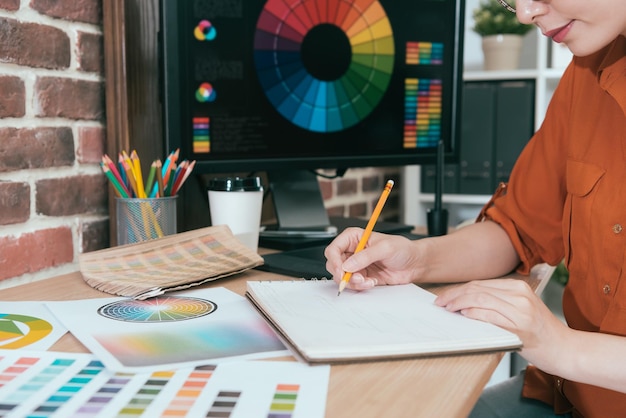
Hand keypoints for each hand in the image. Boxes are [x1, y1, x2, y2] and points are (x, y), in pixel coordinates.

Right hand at [324, 227, 420, 290]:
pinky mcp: (362, 276)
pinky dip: (360, 286)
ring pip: (342, 277)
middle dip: (344, 274)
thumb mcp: (385, 248)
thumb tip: (348, 265)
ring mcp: (356, 265)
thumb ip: (365, 256)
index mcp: (353, 238)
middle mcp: (352, 251)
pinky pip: (353, 284)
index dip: (335, 261)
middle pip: (334, 265)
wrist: (414, 264)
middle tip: (357, 278)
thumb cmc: (402, 249)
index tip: (342, 271)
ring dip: (353, 282)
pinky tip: (372, 282)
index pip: (334, 249)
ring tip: (368, 281)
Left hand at [434, 278, 568, 371]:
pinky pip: (490, 315)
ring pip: (481, 298)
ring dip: (459, 303)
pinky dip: (474, 314)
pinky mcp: (520, 327)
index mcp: (519, 288)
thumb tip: (466, 303)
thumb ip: (498, 303)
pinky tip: (464, 315)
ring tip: (448, 309)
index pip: (480, 284)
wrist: (567, 349)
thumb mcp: (521, 310)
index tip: (444, 296)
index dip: (458, 289)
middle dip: (454, 295)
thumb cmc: (541, 333)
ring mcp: (521, 310)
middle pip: (477, 289)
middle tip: (440, 303)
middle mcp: (520, 295)